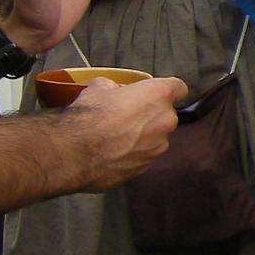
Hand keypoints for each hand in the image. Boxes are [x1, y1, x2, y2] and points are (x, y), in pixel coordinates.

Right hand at [54, 76, 187, 192]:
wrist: (75, 153)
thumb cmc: (89, 116)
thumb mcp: (97, 88)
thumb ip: (113, 87)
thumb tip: (112, 90)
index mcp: (159, 95)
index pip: (179, 88)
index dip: (166, 89)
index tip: (155, 93)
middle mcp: (166, 121)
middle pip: (165, 115)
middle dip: (149, 115)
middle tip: (124, 116)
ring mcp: (158, 147)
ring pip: (155, 138)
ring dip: (141, 137)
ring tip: (114, 138)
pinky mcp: (146, 168)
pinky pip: (143, 157)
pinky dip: (132, 155)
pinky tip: (111, 154)